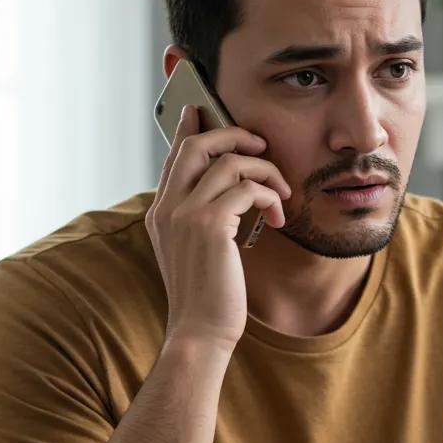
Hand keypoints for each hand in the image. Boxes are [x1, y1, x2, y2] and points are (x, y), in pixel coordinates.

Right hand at [146, 105, 290, 350]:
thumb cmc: (207, 298)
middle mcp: (167, 208)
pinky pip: (246, 188)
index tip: (202, 108)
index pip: (175, 156)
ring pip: (228, 162)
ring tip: (281, 194)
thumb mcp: (197, 253)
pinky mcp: (209, 225)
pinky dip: (269, 195)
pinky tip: (277, 216)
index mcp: (161, 213)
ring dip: (265, 171)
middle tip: (261, 146)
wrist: (200, 333)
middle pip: (196, 144)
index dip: (191, 128)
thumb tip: (231, 194)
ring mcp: (185, 214)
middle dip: (234, 136)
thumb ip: (202, 220)